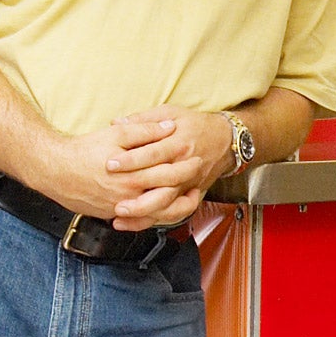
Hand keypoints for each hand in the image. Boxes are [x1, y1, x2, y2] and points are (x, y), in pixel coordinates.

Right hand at [23, 116, 188, 225]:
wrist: (54, 171)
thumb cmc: (84, 150)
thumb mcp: (115, 135)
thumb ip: (144, 130)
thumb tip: (170, 127)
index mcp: (132, 175)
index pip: (168, 172)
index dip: (185, 164)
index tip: (197, 155)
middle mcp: (128, 196)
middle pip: (167, 193)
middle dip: (185, 182)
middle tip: (198, 172)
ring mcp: (121, 208)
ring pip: (157, 213)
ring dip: (177, 205)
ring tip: (189, 194)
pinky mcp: (112, 214)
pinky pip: (141, 219)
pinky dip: (156, 214)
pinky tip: (164, 206)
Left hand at [103, 106, 236, 230]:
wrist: (225, 141)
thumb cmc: (195, 125)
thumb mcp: (171, 113)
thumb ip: (143, 119)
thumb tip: (115, 123)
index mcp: (179, 142)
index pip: (153, 153)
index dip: (131, 160)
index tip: (110, 164)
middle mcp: (185, 165)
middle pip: (161, 183)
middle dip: (136, 191)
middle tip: (112, 196)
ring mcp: (189, 183)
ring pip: (168, 203)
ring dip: (144, 211)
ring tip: (120, 214)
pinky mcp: (190, 195)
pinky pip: (174, 213)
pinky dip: (155, 220)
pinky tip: (135, 223)